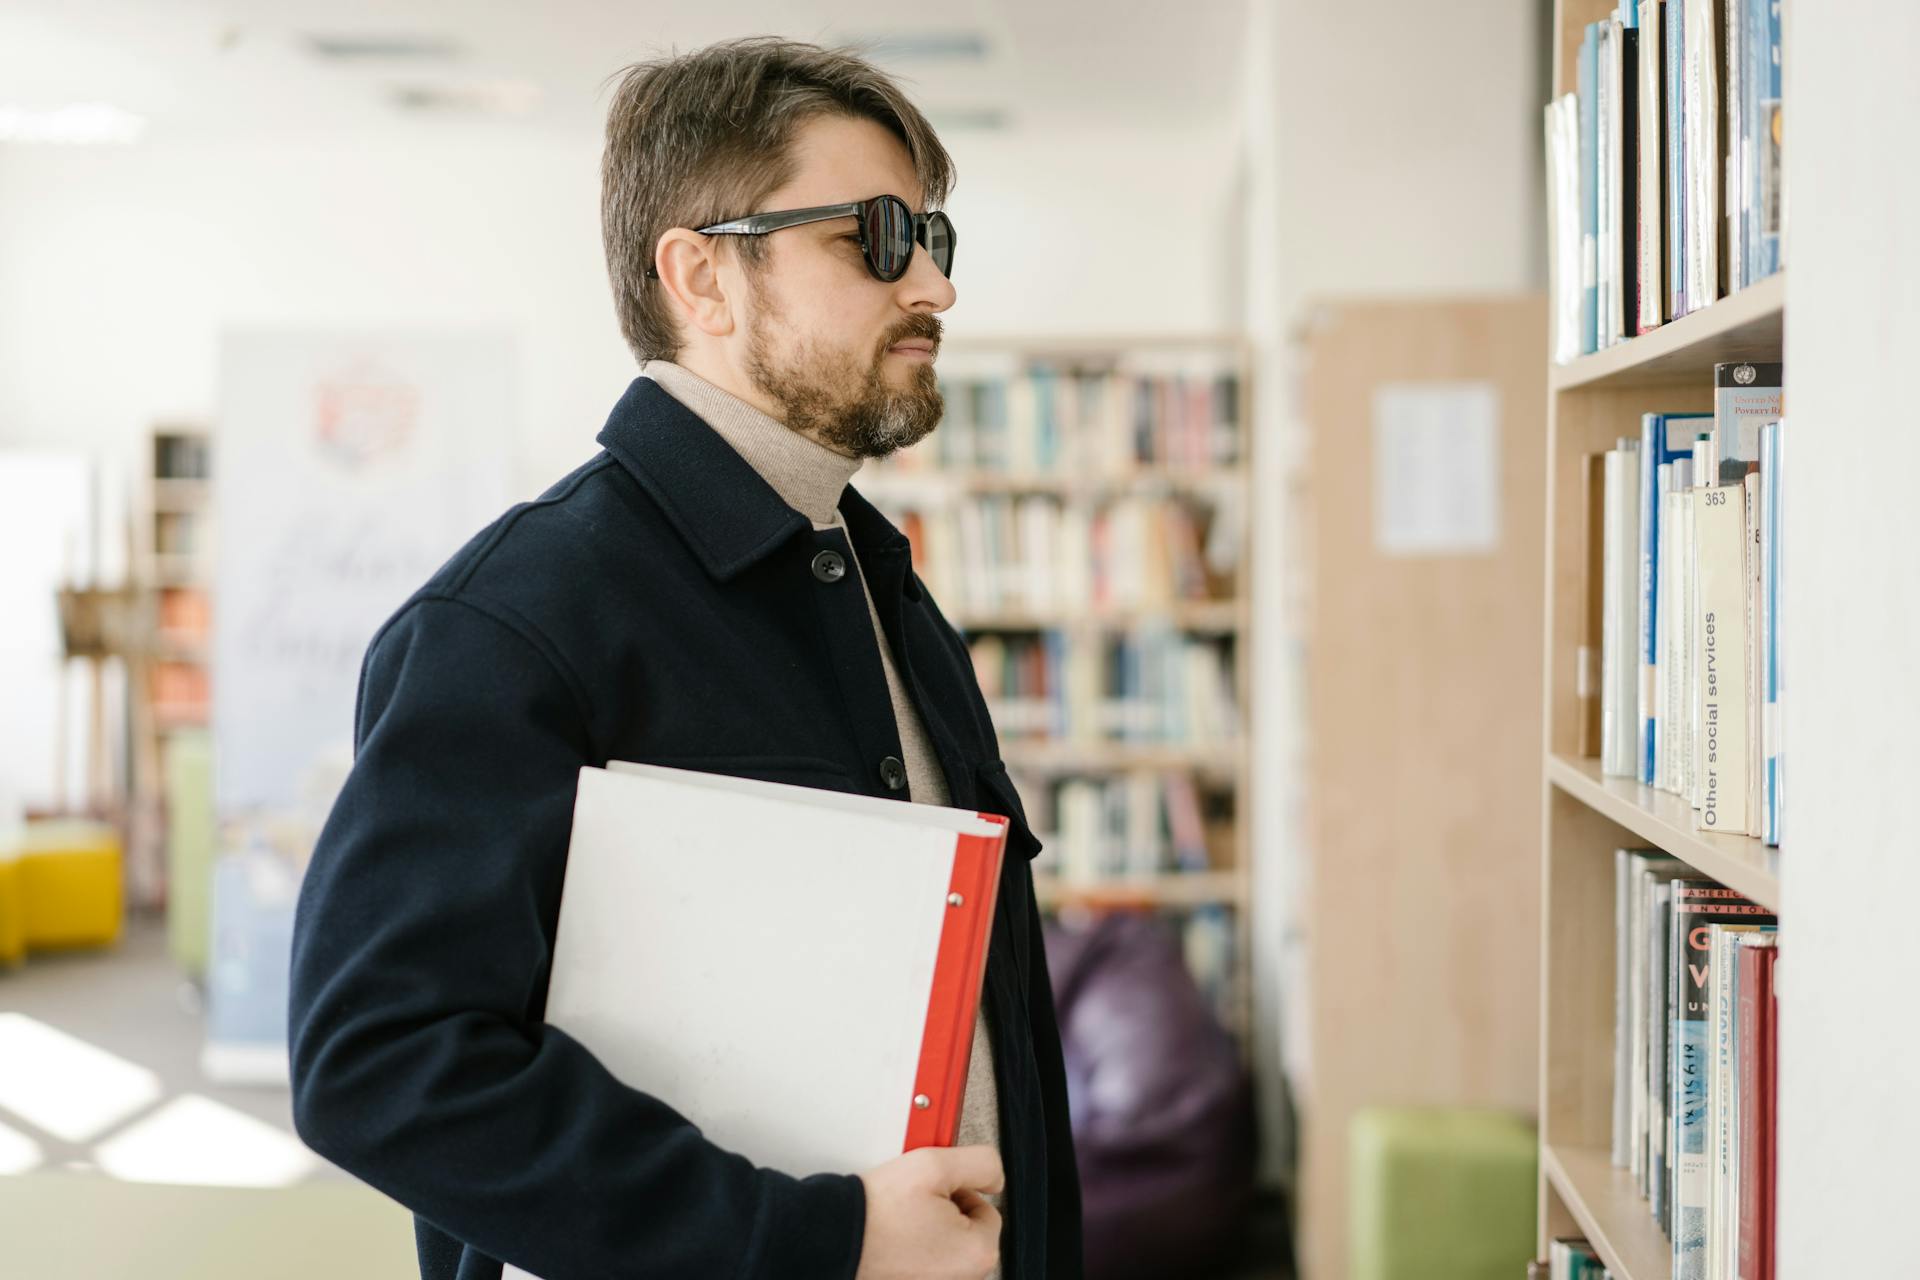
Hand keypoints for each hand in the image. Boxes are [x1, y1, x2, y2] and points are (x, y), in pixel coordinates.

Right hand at [854, 1145, 1002, 1279]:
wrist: (832, 1239)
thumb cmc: (877, 1212)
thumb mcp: (935, 1164)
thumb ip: (980, 1164)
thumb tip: (995, 1177)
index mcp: (978, 1254)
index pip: (986, 1208)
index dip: (957, 1190)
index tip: (931, 1190)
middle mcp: (962, 1279)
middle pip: (966, 1230)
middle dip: (942, 1211)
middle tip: (911, 1203)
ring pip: (943, 1245)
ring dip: (926, 1228)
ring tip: (897, 1219)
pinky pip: (923, 1261)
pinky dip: (910, 1248)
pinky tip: (891, 1237)